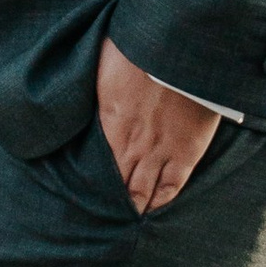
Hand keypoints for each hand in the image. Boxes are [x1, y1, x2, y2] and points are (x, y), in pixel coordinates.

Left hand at [96, 35, 220, 215]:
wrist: (182, 50)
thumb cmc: (141, 49)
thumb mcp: (104, 65)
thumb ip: (96, 88)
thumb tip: (79, 89)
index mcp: (109, 124)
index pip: (96, 165)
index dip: (92, 182)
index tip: (85, 193)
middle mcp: (132, 145)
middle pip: (117, 183)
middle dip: (110, 200)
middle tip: (102, 214)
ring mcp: (160, 151)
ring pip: (142, 189)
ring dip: (133, 204)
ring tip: (127, 217)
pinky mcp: (186, 153)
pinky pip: (171, 185)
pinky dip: (161, 200)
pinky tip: (153, 208)